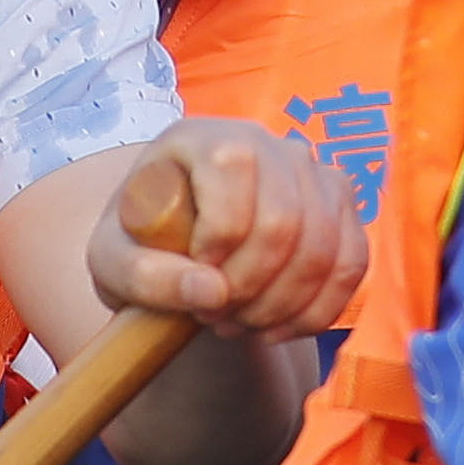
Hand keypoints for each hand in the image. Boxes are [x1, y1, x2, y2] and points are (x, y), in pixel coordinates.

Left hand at [92, 120, 365, 339]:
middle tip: (216, 317)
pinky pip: (352, 263)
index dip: (216, 244)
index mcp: (203, 137)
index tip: (192, 282)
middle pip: (284, 221)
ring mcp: (311, 170)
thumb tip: (212, 291)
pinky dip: (318, 310)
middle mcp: (265, 141)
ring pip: (324, 248)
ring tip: (241, 323)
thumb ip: (142, 276)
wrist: (178, 250)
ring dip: (282, 306)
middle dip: (250, 289)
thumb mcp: (111, 263)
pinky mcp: (339, 206)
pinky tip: (278, 327)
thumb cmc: (142, 248)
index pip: (233, 173)